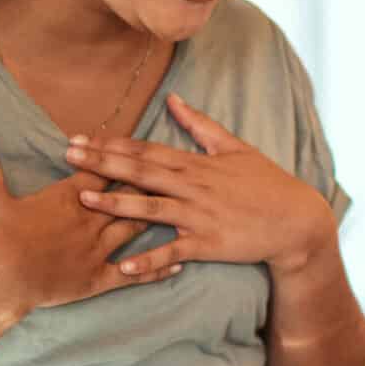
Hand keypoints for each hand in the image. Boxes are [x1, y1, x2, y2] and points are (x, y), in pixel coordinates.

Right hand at [0, 131, 169, 317]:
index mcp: (68, 197)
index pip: (101, 169)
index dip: (117, 154)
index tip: (137, 142)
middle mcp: (90, 219)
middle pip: (127, 193)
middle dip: (147, 180)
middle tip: (172, 168)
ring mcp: (98, 249)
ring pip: (136, 226)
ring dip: (156, 214)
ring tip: (180, 205)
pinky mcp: (100, 277)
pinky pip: (135, 273)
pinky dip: (157, 268)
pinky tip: (179, 263)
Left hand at [65, 94, 331, 280]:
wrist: (298, 220)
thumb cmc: (268, 183)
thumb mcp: (237, 147)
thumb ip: (201, 125)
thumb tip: (174, 99)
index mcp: (197, 164)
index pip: (147, 150)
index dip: (112, 143)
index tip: (81, 137)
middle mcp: (194, 187)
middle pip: (141, 172)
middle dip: (101, 163)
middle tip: (66, 154)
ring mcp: (200, 216)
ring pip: (151, 208)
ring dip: (115, 204)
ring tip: (83, 199)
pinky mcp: (209, 244)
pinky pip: (173, 252)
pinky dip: (148, 260)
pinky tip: (123, 266)